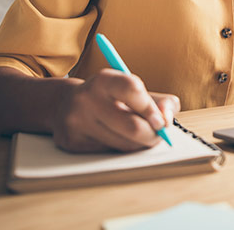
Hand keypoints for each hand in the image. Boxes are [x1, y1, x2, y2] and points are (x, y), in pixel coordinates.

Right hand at [51, 69, 179, 152]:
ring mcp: (77, 122)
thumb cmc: (109, 96)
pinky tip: (120, 139)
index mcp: (104, 80)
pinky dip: (123, 149)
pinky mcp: (73, 142)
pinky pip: (110, 153)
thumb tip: (167, 119)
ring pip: (123, 144)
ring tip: (141, 136)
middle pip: (132, 126)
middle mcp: (87, 99)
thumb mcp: (133, 90)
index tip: (161, 120)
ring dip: (140, 144)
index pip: (133, 90)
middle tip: (158, 133)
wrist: (65, 103)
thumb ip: (160, 101)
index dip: (152, 108)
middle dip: (152, 134)